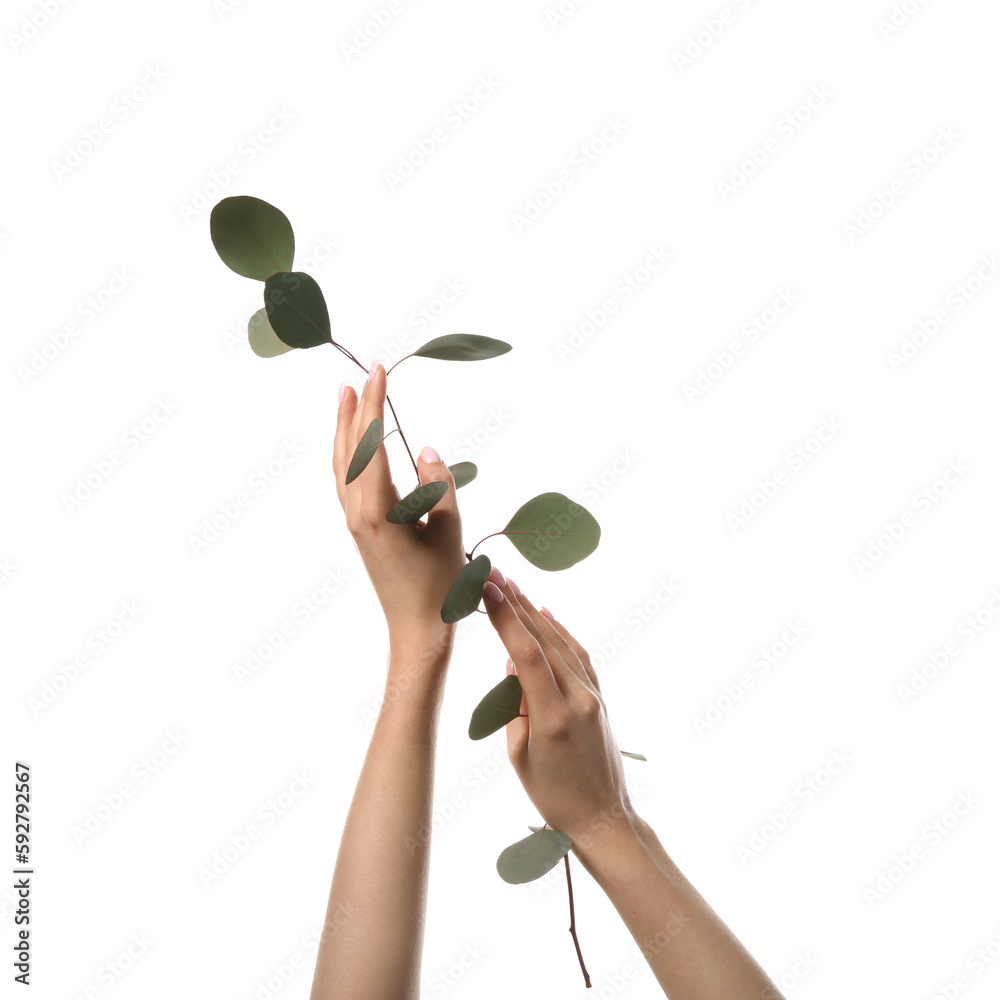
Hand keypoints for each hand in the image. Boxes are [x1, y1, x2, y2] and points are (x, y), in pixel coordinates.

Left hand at [333, 363, 466, 656]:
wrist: (417, 630)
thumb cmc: (439, 585)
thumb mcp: (450, 530)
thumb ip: (441, 485)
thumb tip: (427, 450)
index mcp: (377, 510)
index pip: (372, 444)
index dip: (375, 404)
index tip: (378, 371)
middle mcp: (357, 513)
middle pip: (348, 450)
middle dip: (353, 410)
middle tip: (356, 374)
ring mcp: (355, 522)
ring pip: (342, 465)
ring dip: (344, 430)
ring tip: (345, 398)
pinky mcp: (361, 530)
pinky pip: (347, 482)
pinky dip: (349, 456)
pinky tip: (356, 447)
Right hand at [480, 570, 639, 855]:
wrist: (603, 817)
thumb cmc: (554, 796)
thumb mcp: (520, 755)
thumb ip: (515, 704)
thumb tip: (514, 662)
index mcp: (553, 717)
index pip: (526, 653)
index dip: (505, 618)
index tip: (487, 589)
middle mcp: (578, 699)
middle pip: (545, 639)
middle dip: (517, 604)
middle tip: (495, 575)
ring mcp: (593, 696)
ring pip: (562, 642)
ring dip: (537, 613)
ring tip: (514, 588)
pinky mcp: (600, 698)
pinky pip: (578, 656)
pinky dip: (560, 632)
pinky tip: (546, 615)